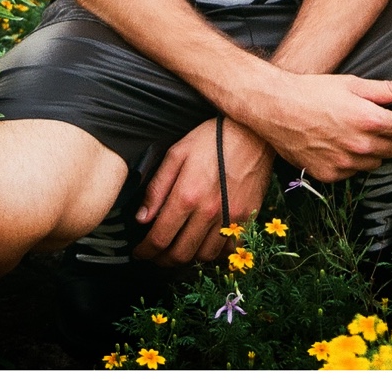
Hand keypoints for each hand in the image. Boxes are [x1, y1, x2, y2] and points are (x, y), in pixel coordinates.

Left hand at [132, 118, 274, 266]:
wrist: (252, 132)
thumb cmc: (213, 138)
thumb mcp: (177, 153)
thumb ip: (157, 187)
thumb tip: (142, 218)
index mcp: (187, 195)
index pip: (160, 238)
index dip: (146, 251)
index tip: (140, 252)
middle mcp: (209, 212)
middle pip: (181, 254)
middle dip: (162, 260)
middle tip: (155, 255)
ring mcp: (230, 217)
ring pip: (204, 256)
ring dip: (188, 259)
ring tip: (178, 250)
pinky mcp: (248, 218)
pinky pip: (229, 249)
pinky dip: (215, 254)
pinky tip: (205, 244)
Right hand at [252, 71, 391, 181]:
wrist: (276, 108)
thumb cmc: (312, 91)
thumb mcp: (352, 84)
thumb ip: (388, 89)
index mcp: (370, 121)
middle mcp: (360, 147)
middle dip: (386, 136)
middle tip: (367, 122)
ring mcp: (345, 164)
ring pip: (373, 163)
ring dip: (368, 152)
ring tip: (348, 132)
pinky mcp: (330, 175)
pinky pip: (351, 173)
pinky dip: (348, 162)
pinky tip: (334, 145)